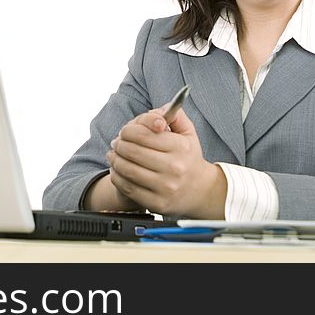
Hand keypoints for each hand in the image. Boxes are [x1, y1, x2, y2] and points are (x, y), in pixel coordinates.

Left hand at [107, 107, 225, 218]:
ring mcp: (165, 187)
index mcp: (181, 147)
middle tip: (116, 142)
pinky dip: (117, 177)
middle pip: (132, 150)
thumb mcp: (187, 133)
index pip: (143, 133)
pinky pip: (127, 187)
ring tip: (114, 155)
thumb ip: (174, 115)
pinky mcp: (156, 203)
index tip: (125, 131)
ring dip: (115, 159)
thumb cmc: (188, 158)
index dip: (128, 130)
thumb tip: (157, 111)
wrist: (200, 191)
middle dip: (119, 143)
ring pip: (127, 169)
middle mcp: (174, 168)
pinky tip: (117, 170)